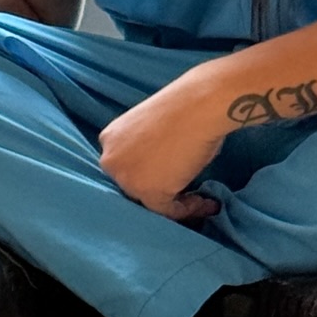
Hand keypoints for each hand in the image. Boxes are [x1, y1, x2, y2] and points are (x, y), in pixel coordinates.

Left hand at [97, 80, 224, 222]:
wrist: (198, 105)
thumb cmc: (184, 108)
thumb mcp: (152, 130)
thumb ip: (147, 151)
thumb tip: (163, 171)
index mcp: (109, 139)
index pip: (124, 167)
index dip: (147, 175)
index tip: (171, 178)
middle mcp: (111, 160)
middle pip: (132, 187)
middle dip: (159, 191)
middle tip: (186, 194)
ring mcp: (126, 178)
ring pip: (149, 202)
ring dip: (177, 203)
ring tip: (201, 200)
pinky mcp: (147, 192)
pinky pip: (167, 211)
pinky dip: (189, 211)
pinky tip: (207, 203)